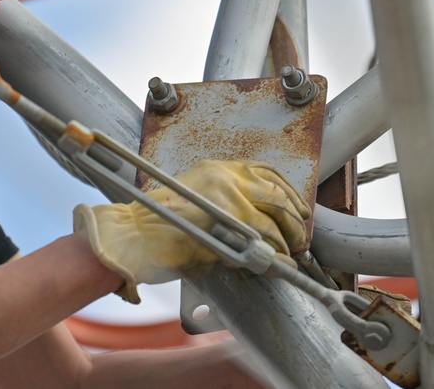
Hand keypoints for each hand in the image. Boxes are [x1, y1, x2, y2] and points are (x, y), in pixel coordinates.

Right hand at [73, 159, 309, 302]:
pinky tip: (274, 265)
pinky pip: (261, 244)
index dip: (291, 195)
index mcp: (219, 168)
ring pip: (274, 224)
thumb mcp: (197, 197)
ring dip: (285, 244)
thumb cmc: (158, 223)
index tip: (300, 211)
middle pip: (278, 198)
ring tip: (286, 257)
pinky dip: (273, 258)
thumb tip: (264, 219)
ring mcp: (227, 201)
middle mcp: (226, 179)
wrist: (133, 236)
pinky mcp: (224, 228)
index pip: (269, 173)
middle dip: (294, 223)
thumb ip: (229, 201)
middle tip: (299, 240)